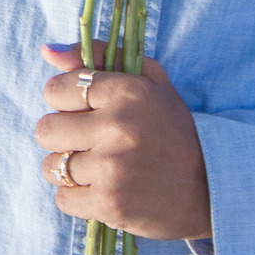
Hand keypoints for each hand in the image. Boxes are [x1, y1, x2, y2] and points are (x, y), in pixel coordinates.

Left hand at [36, 42, 211, 240]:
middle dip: (61, 134)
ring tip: (97, 166)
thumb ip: (99, 55)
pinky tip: (101, 188)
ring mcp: (112, 168)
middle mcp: (118, 126)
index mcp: (128, 90)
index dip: (63, 100)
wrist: (208, 187)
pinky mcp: (109, 204)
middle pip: (46, 129)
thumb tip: (48, 51)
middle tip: (87, 140)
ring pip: (51, 166)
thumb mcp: (148, 80)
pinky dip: (76, 196)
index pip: (57, 89)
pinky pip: (62, 198)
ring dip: (68, 168)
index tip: (81, 109)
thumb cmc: (172, 129)